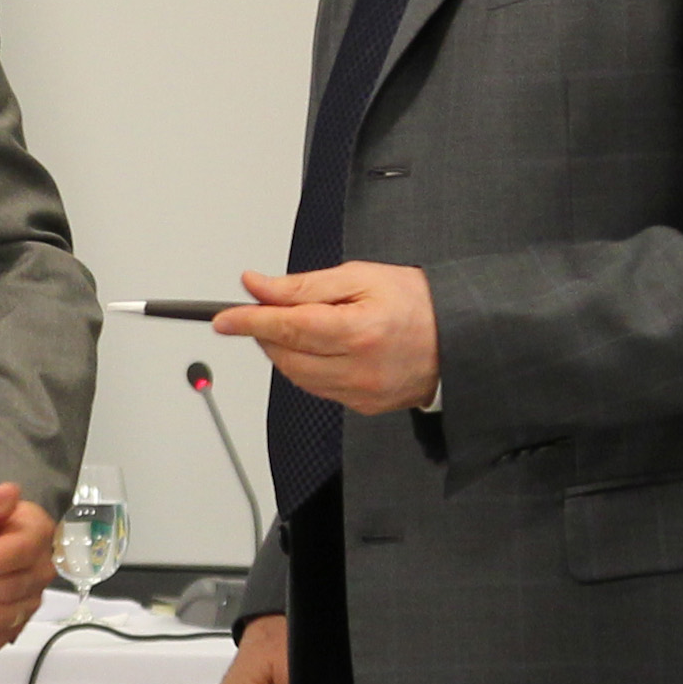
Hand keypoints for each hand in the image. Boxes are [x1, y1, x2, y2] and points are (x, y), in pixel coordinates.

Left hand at [215, 262, 438, 414]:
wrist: (459, 338)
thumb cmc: (417, 302)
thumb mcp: (360, 277)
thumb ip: (303, 286)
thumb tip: (258, 287)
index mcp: (359, 331)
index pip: (288, 328)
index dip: (249, 322)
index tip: (223, 319)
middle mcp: (359, 368)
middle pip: (285, 355)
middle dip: (267, 333)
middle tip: (269, 309)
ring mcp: (361, 392)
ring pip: (295, 376)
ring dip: (284, 351)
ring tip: (301, 325)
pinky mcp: (362, 406)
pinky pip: (316, 389)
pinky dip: (305, 368)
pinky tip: (320, 348)